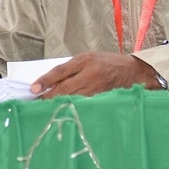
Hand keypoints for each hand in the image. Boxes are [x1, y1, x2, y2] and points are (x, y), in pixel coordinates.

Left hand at [30, 51, 161, 98]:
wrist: (134, 72)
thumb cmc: (108, 63)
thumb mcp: (87, 58)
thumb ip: (70, 68)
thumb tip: (50, 81)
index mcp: (85, 61)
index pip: (60, 72)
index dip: (45, 81)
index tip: (33, 89)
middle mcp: (90, 75)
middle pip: (64, 88)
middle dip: (48, 97)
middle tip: (35, 103)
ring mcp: (97, 89)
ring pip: (72, 99)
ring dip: (57, 104)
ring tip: (45, 108)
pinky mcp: (101, 99)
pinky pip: (83, 104)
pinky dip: (71, 107)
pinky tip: (63, 110)